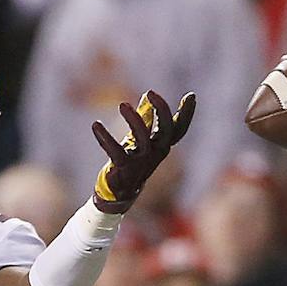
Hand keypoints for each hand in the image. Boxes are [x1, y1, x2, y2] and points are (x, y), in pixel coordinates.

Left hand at [91, 89, 196, 212]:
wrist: (119, 192)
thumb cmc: (131, 161)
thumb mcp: (140, 139)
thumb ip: (144, 118)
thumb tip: (146, 96)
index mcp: (162, 145)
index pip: (179, 129)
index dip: (186, 114)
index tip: (191, 95)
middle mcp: (156, 153)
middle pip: (166, 130)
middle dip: (161, 110)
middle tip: (151, 92)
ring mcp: (141, 161)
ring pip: (142, 137)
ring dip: (133, 119)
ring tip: (122, 105)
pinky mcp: (124, 168)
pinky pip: (115, 151)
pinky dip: (104, 137)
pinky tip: (96, 125)